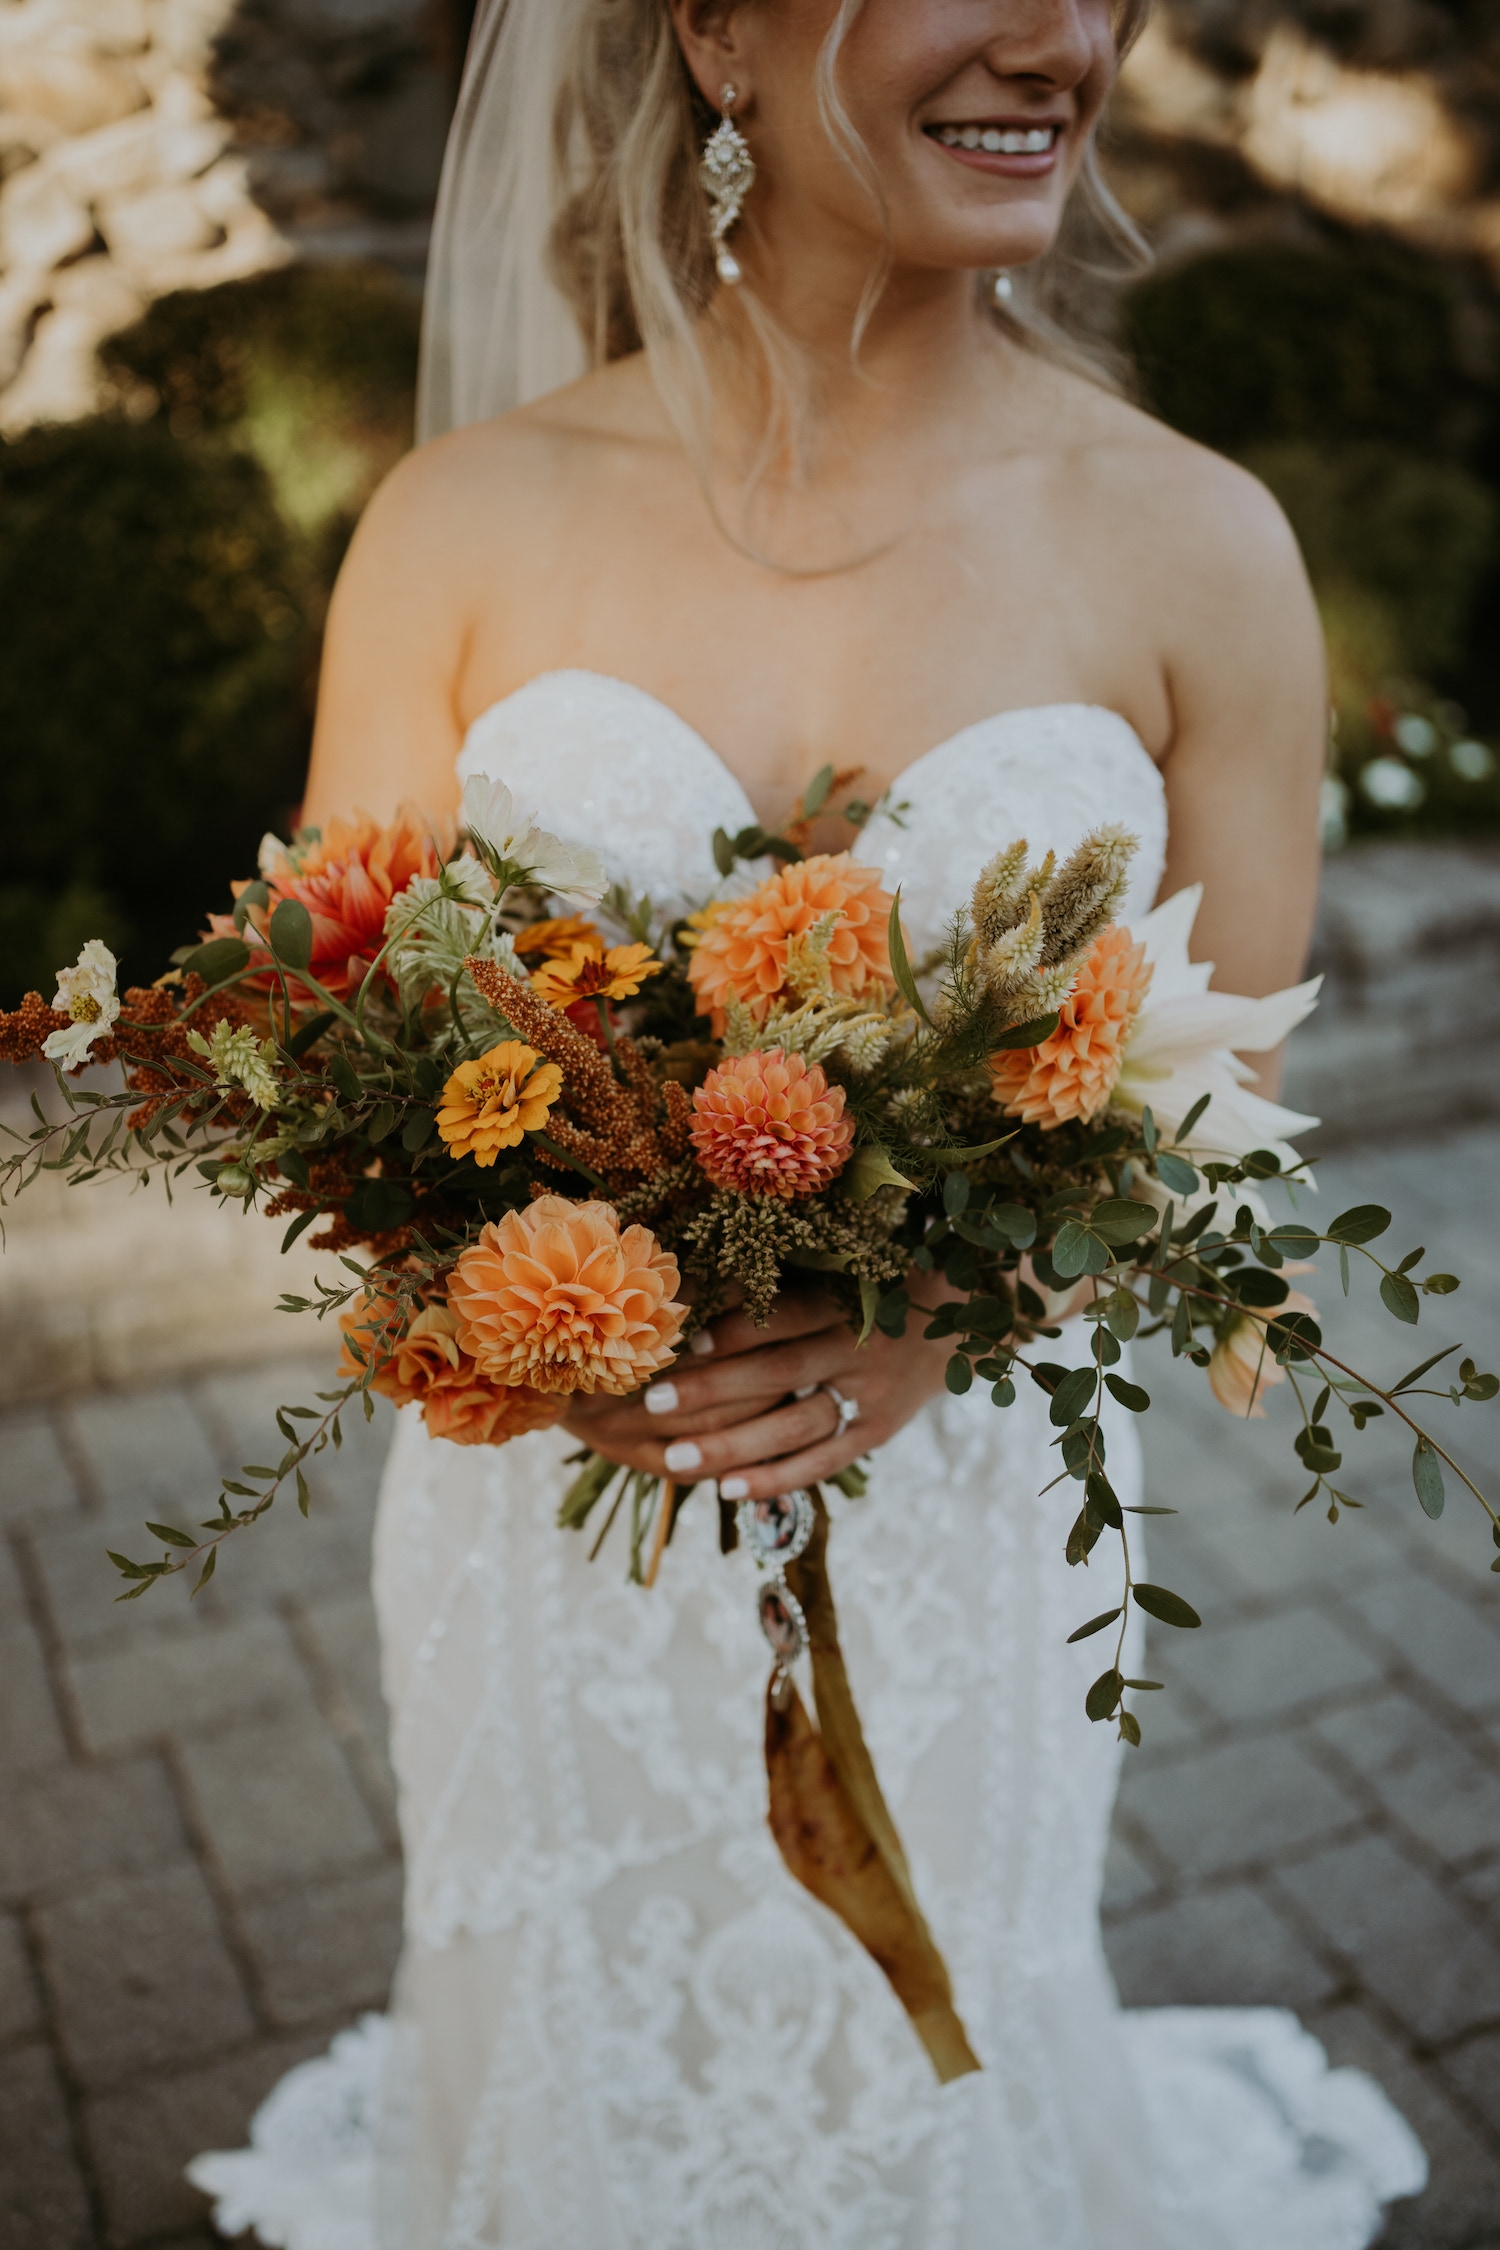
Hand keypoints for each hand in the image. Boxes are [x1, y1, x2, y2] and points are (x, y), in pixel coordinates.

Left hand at [563, 1284, 955, 1500]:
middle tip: (656, 1401)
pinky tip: (727, 1490)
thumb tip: (696, 1285)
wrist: (953, 1324)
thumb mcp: (839, 1272)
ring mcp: (871, 1397)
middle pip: (781, 1373)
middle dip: (715, 1389)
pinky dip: (776, 1479)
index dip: (739, 1327)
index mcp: (848, 1300)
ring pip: (796, 1427)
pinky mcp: (877, 1432)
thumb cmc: (870, 1289)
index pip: (787, 1316)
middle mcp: (860, 1349)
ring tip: (675, 1458)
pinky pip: (822, 1462)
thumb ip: (782, 1285)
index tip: (687, 1338)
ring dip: (735, 1446)